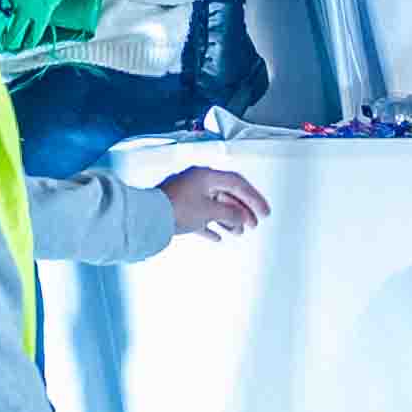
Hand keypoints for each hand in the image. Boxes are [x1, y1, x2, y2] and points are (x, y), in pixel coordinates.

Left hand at [154, 168, 269, 241]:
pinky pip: (200, 216)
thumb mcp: (210, 211)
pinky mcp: (178, 209)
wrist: (146, 218)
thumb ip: (230, 213)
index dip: (254, 198)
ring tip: (239, 232)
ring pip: (214, 206)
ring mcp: (187, 195)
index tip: (264, 212)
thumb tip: (240, 217)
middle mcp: (197, 182)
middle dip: (242, 210)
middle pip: (226, 194)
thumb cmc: (175, 208)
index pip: (237, 183)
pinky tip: (217, 236)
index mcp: (206, 176)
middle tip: (254, 224)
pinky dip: (210, 225)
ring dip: (228, 219)